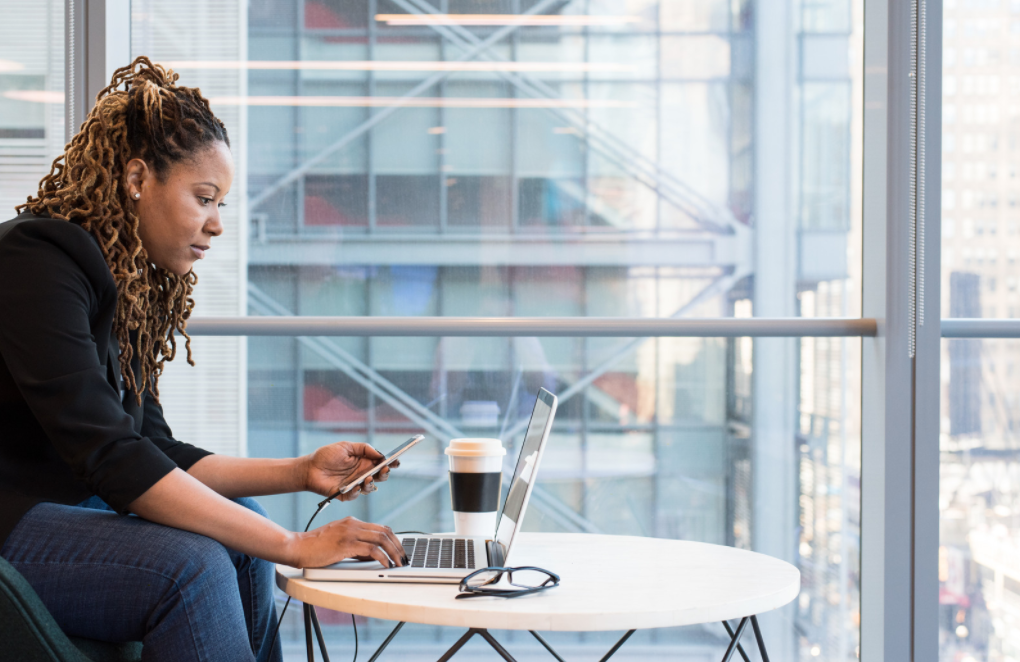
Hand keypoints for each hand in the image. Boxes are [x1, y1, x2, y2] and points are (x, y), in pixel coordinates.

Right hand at [289, 516, 406, 568]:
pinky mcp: (346, 544)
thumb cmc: (315, 547)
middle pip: (385, 531)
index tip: (399, 550)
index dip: (394, 539)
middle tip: (404, 558)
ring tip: (398, 563)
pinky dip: (382, 557)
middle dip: (398, 546)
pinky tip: (385, 565)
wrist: (297, 547)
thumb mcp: (339, 541)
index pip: (380, 527)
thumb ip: (356, 545)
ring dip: (393, 552)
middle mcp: (353, 524)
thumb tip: (373, 555)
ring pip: (381, 539)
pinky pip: (371, 550)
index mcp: (352, 522)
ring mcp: (350, 533)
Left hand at [304, 441, 399, 500]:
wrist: (309, 468)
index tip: (396, 461)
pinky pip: (355, 496)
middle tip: (384, 469)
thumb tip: (379, 454)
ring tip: (368, 478)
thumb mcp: (346, 446)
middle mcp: (361, 474)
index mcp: (364, 462)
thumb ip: (364, 448)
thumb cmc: (326, 456)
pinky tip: (356, 487)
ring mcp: (354, 484)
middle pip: (379, 476)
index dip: (390, 463)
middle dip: (384, 474)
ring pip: (370, 488)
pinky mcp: (345, 494)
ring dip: (371, 483)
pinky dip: (357, 492)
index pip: (381, 463)